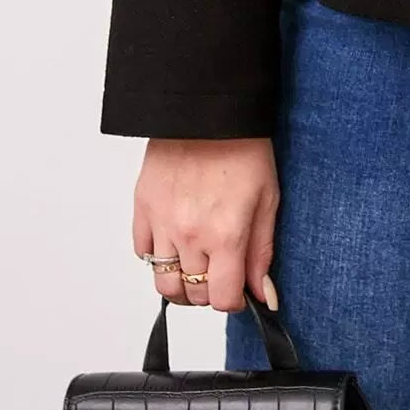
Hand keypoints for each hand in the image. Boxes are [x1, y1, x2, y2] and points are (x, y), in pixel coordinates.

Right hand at [133, 136, 281, 312]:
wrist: (209, 110)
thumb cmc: (244, 148)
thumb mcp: (268, 199)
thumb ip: (262, 252)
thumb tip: (262, 295)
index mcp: (226, 234)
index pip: (223, 298)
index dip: (233, 299)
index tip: (238, 288)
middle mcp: (190, 234)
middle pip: (192, 295)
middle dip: (209, 290)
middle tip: (219, 270)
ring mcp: (162, 222)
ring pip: (163, 283)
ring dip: (181, 281)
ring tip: (195, 262)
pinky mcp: (142, 207)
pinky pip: (143, 253)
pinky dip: (157, 255)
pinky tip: (175, 239)